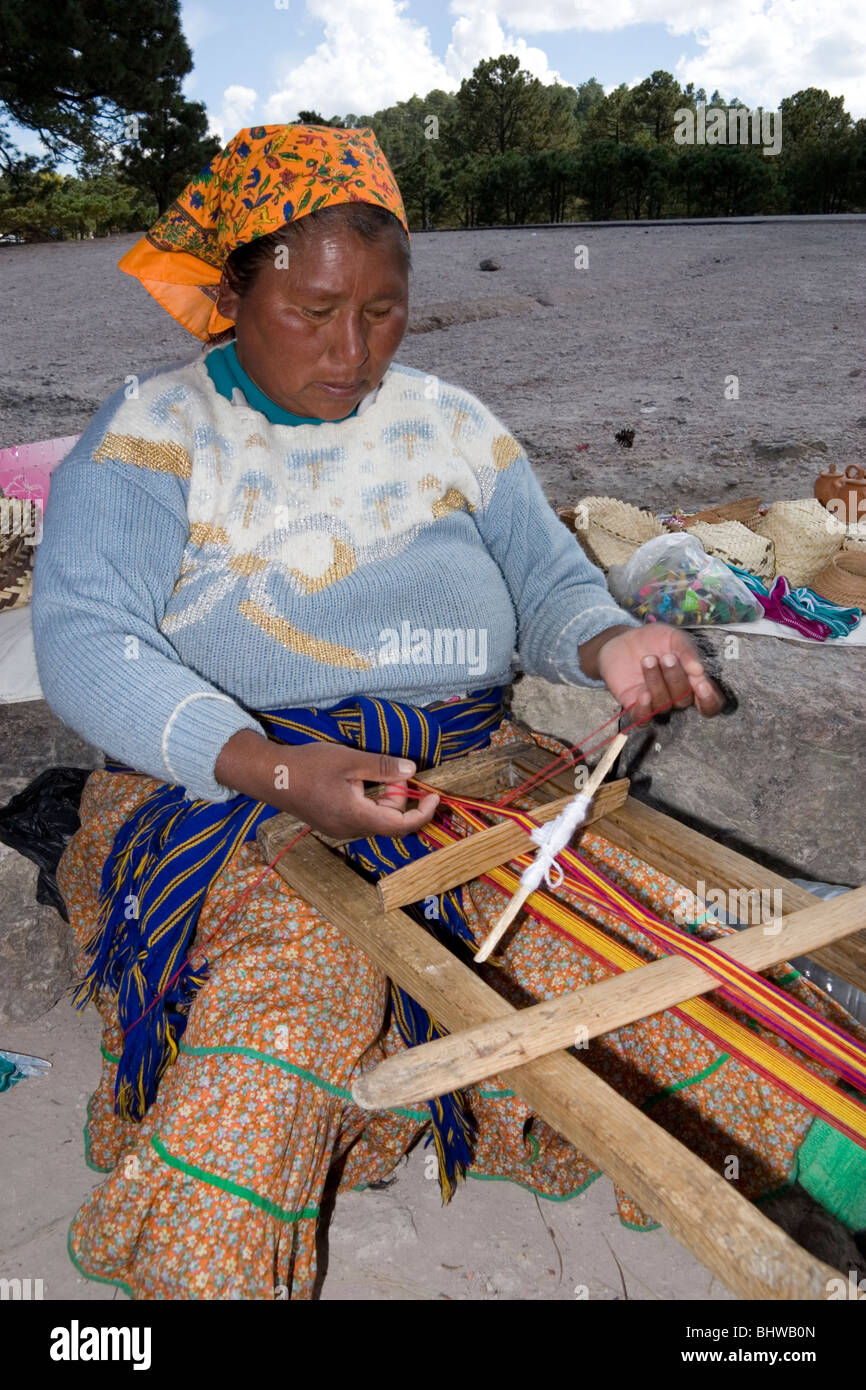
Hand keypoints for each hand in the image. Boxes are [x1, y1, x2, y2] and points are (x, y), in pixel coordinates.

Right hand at [263, 741, 439, 839]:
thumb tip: (412, 771)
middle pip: (389, 822)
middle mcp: (349, 830)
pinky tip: (359, 781)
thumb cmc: (307, 766)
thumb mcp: (349, 760)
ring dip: (384, 798)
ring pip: (376, 819)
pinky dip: (370, 801)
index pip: (401, 825)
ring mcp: (339, 829)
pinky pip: (361, 817)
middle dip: (399, 797)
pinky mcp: (332, 823)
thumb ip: (383, 767)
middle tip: (392, 770)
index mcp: (356, 817)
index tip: (433, 796)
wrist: (269, 775)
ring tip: (374, 772)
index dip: (423, 813)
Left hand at [590, 625, 724, 723]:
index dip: (709, 699)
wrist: (622, 639)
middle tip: (667, 657)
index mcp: (693, 682)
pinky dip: (644, 709)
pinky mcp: (635, 706)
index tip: (701, 683)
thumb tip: (700, 671)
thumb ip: (687, 651)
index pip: (709, 703)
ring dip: (657, 682)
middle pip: (684, 700)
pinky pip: (643, 719)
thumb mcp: (673, 637)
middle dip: (676, 678)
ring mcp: (656, 703)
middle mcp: (677, 697)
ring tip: (648, 659)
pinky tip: (643, 694)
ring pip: (663, 705)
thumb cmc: (653, 639)